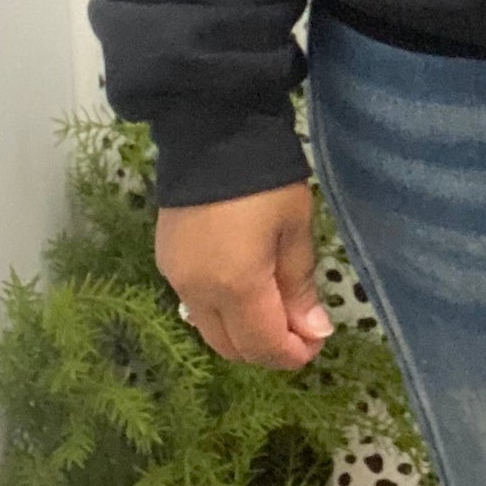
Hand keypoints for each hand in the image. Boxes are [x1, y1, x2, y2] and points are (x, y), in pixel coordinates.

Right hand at [155, 181, 334, 370]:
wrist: (212, 131)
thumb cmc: (265, 180)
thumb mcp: (295, 228)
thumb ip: (300, 285)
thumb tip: (314, 332)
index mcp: (235, 286)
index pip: (263, 345)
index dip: (293, 355)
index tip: (318, 343)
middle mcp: (198, 292)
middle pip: (232, 347)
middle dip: (268, 349)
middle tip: (302, 330)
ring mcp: (176, 278)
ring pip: (211, 331)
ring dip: (243, 334)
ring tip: (277, 310)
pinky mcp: (166, 262)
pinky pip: (196, 306)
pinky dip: (223, 313)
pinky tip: (246, 291)